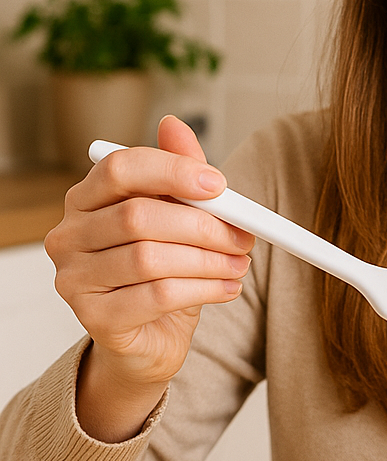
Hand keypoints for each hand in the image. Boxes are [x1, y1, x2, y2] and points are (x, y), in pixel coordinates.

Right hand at [45, 116, 253, 439]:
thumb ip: (178, 172)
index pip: (120, 168)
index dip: (173, 171)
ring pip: (150, 258)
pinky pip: (156, 297)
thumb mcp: (177, 214)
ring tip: (240, 264)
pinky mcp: (94, 318)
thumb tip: (174, 124)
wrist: (150, 335)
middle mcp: (69, 235)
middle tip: (244, 236)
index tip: (220, 185)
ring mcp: (74, 279)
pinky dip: (203, 290)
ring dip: (208, 261)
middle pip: (140, 216)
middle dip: (204, 225)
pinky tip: (227, 289)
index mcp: (86, 199)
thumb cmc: (163, 268)